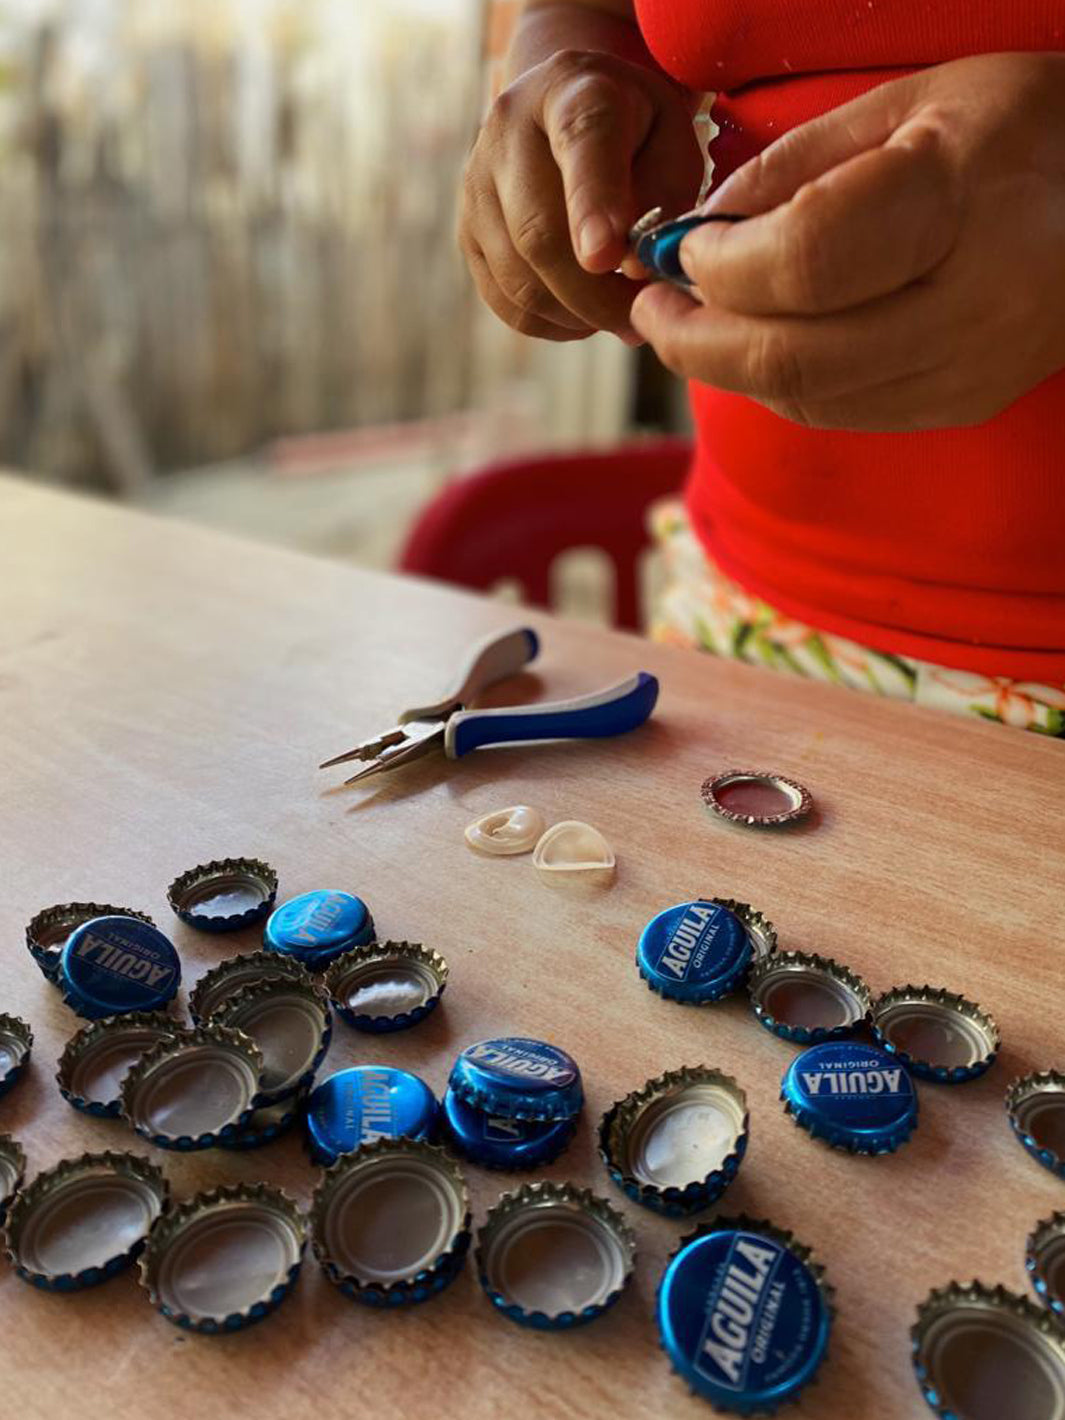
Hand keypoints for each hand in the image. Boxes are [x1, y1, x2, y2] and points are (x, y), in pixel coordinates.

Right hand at [459, 48, 702, 342]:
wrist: (565, 111)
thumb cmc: (633, 133)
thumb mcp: (671, 141)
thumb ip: (666, 194)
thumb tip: (633, 268)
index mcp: (573, 91)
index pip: (581, 143)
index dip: (592, 204)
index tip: (607, 255)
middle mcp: (509, 132)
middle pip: (540, 233)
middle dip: (596, 294)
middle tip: (640, 317)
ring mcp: (477, 184)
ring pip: (520, 281)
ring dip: (578, 315)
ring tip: (619, 314)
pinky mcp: (466, 233)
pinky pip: (507, 302)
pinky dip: (552, 323)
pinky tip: (584, 313)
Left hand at [630, 53, 1064, 430]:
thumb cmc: (1016, 128)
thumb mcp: (912, 101)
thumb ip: (797, 165)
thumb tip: (701, 229)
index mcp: (957, 195)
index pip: (804, 261)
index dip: (719, 267)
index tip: (678, 249)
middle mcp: (972, 296)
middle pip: (795, 359)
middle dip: (696, 342)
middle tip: (649, 313)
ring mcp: (973, 363)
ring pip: (811, 399)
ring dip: (729, 369)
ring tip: (692, 324)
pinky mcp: (967, 399)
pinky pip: (845, 411)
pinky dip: (783, 385)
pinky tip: (760, 343)